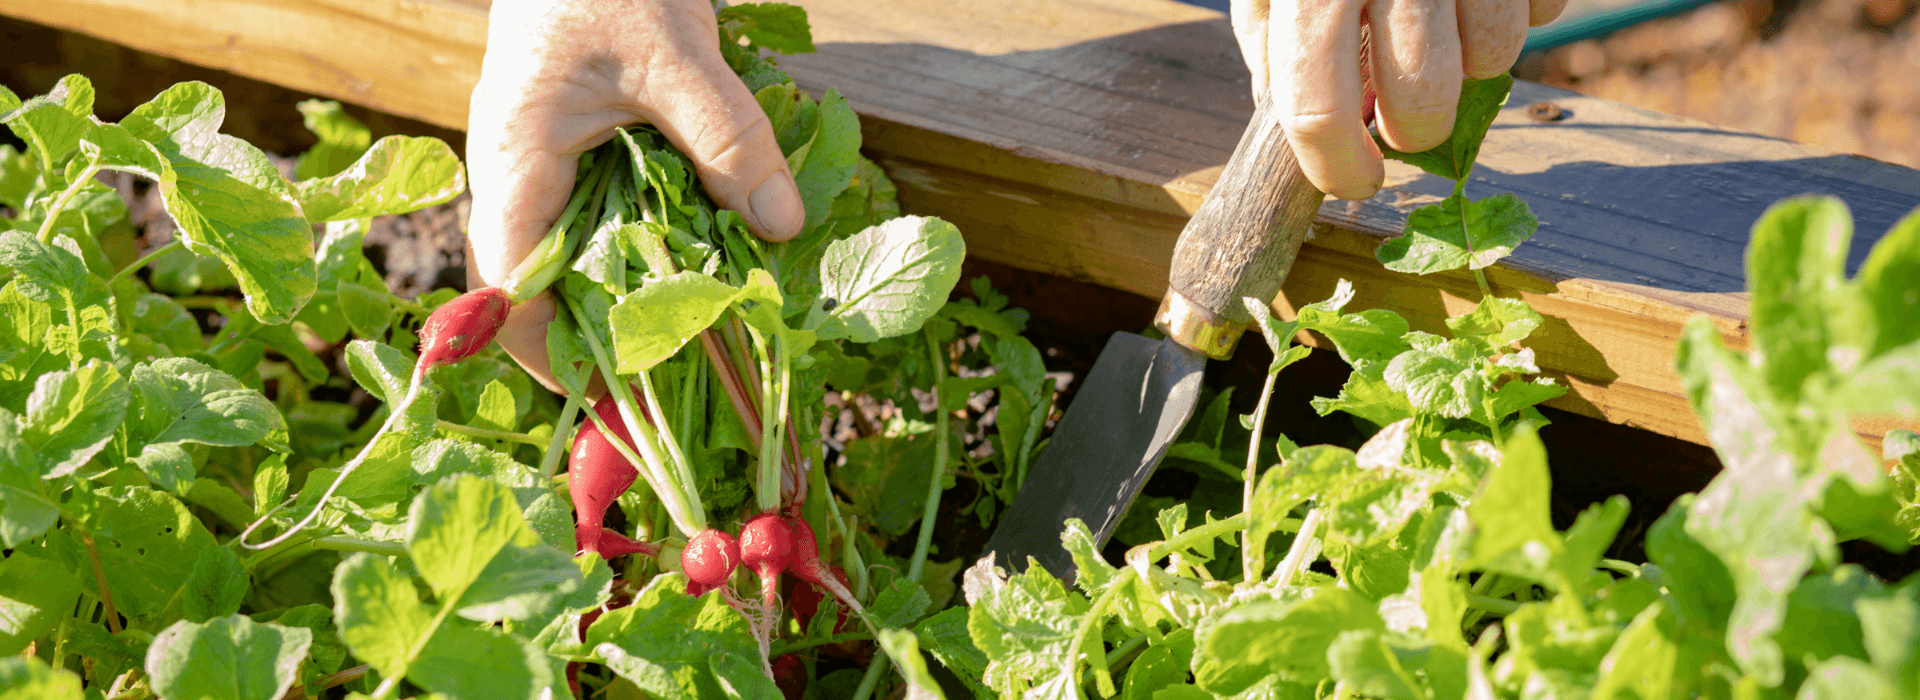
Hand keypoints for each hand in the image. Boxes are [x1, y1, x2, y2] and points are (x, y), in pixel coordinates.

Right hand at [465, 0, 803, 393]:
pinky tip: (715, 266)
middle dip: (611, 342)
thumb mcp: (678, 56)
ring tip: (708, 351)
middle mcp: (520, 173)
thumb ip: (728, 138)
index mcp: (514, 160)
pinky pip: (616, 217)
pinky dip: (661, 246)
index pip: (510, 287)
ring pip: (586, 256)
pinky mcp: (586, 149)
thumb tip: (782, 227)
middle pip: (550, 286)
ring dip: (640, 299)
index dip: (553, 355)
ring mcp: (550, 162)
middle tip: (684, 391)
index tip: (617, 405)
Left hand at [1230, 0, 1567, 199]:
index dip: (1336, 167)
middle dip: (1416, 130)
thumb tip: (1297, 122)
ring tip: (1444, 24)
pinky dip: (1517, 12)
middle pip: (1420, 103)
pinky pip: (1540, 11)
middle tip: (1406, 113)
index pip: (1314, 107)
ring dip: (1473, 65)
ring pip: (1493, 62)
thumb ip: (1276, 39)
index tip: (1356, 183)